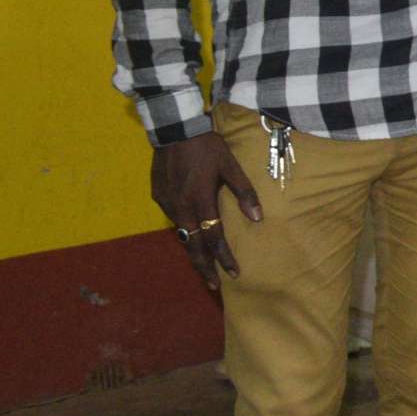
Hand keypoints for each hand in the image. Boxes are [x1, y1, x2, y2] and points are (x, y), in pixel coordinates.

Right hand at [151, 130, 261, 289]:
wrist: (174, 129)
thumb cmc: (208, 146)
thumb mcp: (231, 166)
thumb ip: (244, 193)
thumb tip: (257, 219)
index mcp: (200, 199)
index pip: (214, 237)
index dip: (224, 258)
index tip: (234, 274)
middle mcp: (181, 206)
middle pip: (193, 245)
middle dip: (204, 268)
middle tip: (213, 286)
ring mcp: (167, 202)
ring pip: (183, 234)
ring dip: (195, 250)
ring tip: (206, 265)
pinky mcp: (158, 196)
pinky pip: (175, 219)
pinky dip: (185, 230)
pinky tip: (194, 235)